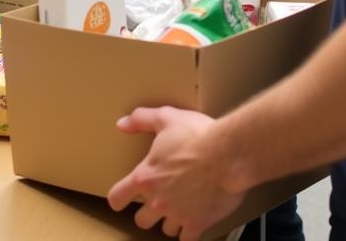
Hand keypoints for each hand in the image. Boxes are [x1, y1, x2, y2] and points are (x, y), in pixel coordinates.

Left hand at [108, 107, 243, 240]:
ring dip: (171, 220)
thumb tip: (121, 124)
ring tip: (180, 207)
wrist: (228, 154)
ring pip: (165, 229)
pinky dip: (189, 232)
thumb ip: (141, 119)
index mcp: (145, 177)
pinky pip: (187, 239)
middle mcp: (157, 200)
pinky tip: (195, 220)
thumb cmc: (197, 135)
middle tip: (159, 200)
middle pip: (141, 220)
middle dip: (148, 212)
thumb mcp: (166, 117)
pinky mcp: (197, 224)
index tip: (122, 198)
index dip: (118, 198)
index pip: (117, 198)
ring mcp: (177, 214)